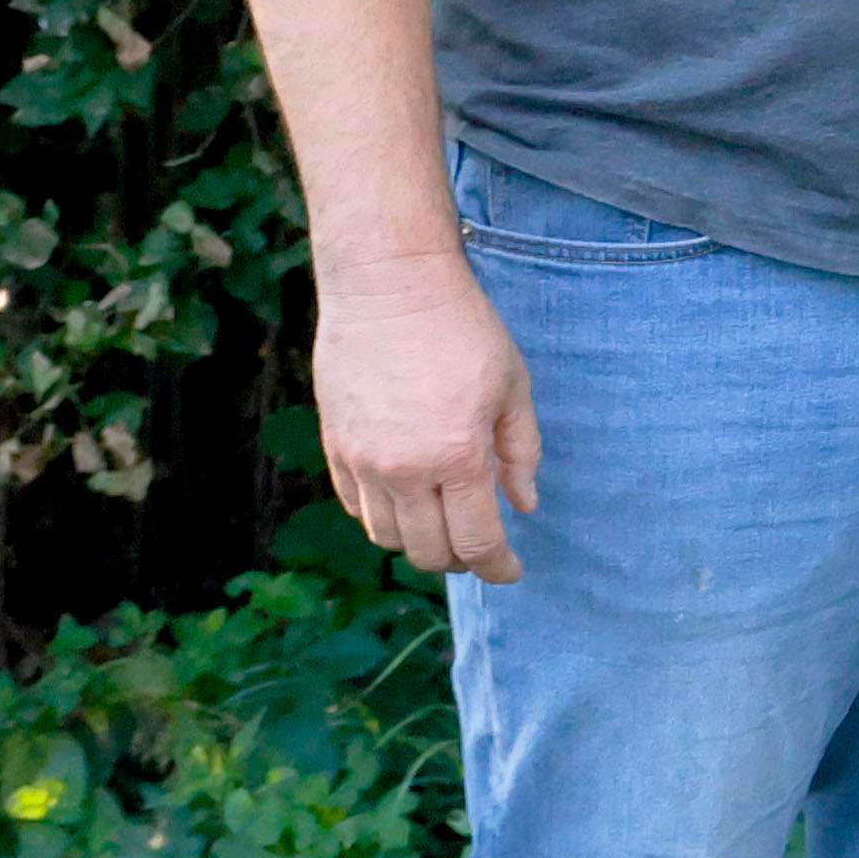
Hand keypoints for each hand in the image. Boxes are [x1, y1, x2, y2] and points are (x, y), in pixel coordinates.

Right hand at [316, 245, 541, 584]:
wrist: (390, 286)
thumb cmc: (464, 329)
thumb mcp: (513, 386)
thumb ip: (520, 452)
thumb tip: (523, 506)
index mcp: (457, 457)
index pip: (476, 542)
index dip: (498, 567)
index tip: (512, 571)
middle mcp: (405, 470)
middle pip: (428, 551)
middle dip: (460, 561)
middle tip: (480, 549)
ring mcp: (363, 461)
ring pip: (387, 537)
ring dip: (419, 543)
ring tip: (443, 527)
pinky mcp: (335, 446)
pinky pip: (356, 506)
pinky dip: (384, 517)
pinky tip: (407, 502)